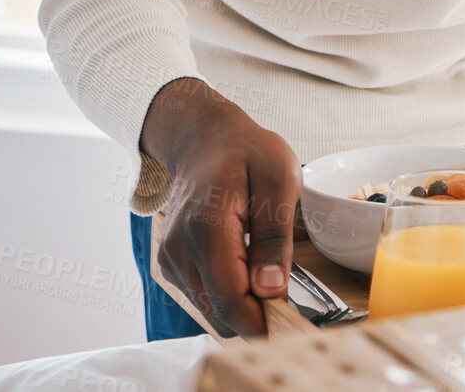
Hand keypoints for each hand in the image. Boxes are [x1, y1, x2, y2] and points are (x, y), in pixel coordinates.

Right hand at [140, 78, 301, 336]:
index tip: (292, 325)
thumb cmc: (247, 152)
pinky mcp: (173, 264)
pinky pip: (204, 296)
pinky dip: (228, 295)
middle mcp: (180, 250)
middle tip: (290, 300)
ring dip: (243, 306)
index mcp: (206, 229)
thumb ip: (274, 237)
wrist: (205, 139)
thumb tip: (272, 289)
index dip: (261, 322)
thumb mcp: (279, 179)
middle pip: (219, 311)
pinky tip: (248, 269)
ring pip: (211, 309)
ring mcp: (172, 259)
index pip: (230, 299)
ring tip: (269, 275)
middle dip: (256, 316)